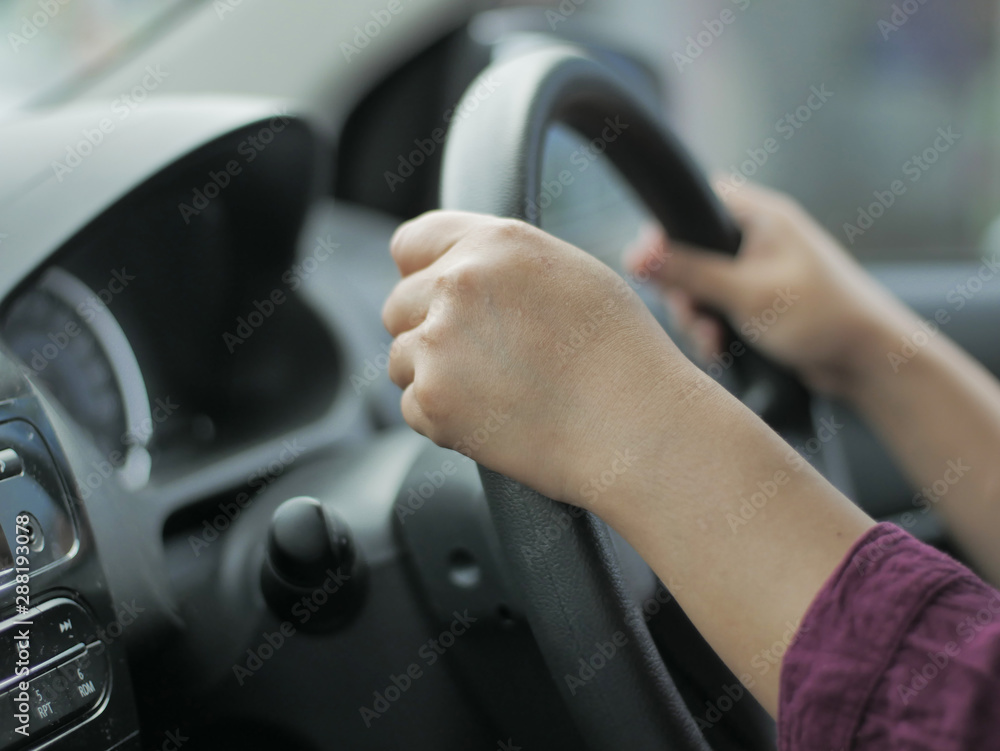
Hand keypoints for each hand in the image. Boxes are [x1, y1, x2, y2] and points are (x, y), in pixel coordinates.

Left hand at [382, 210, 711, 513]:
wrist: (636, 426)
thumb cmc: (619, 354)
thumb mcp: (570, 272)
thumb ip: (501, 261)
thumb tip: (454, 268)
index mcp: (494, 243)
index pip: (410, 242)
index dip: (420, 272)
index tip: (434, 297)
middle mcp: (457, 282)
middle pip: (399, 304)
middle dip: (427, 330)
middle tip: (481, 358)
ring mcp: (439, 341)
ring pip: (401, 357)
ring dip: (433, 375)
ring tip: (496, 390)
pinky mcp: (432, 398)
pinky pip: (411, 405)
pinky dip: (441, 417)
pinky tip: (494, 417)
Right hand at [625, 182, 915, 395]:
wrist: (869, 362)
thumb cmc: (820, 316)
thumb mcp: (746, 294)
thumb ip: (688, 273)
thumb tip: (635, 254)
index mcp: (760, 216)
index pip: (695, 202)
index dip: (667, 233)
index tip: (654, 269)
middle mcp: (757, 238)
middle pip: (689, 253)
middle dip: (684, 293)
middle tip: (694, 319)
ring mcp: (758, 272)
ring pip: (700, 288)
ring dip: (698, 319)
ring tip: (714, 344)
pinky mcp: (759, 303)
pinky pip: (718, 311)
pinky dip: (714, 332)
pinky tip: (723, 352)